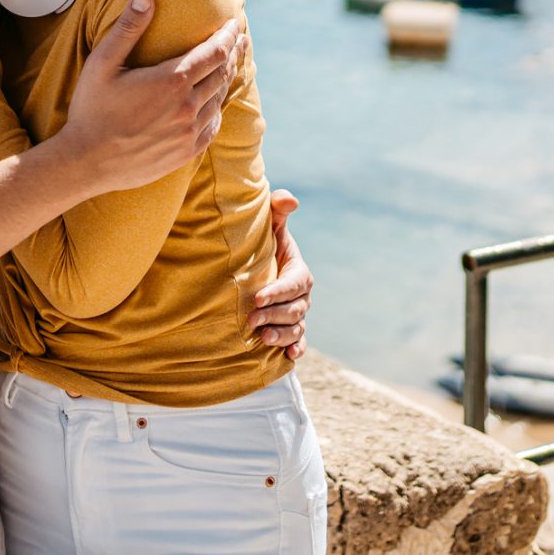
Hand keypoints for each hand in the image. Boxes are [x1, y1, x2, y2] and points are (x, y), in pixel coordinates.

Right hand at [56, 0, 245, 193]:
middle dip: (233, 53)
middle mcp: (187, 107)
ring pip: (219, 99)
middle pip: (222, 73)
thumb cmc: (91, 109)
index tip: (235, 24)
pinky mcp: (186, 152)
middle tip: (239, 39)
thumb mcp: (102, 64)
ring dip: (226, 78)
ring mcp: (189, 133)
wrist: (86, 162)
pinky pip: (212, 126)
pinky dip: (217, 108)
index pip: (215, 53)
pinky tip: (215, 101)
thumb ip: (127, 29)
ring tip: (230, 64)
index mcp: (171, 81)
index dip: (228, 36)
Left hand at [250, 189, 311, 359]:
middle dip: (274, 315)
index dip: (278, 292)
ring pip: (296, 328)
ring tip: (262, 337)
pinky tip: (288, 356)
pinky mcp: (291, 331)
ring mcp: (298, 316)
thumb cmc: (263, 247)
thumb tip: (289, 198)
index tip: (257, 297)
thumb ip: (277, 212)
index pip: (293, 283)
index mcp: (299, 272)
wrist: (256, 271)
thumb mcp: (270, 229)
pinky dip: (296, 350)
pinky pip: (299, 342)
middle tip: (251, 319)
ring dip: (282, 335)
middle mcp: (302, 297)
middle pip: (294, 309)